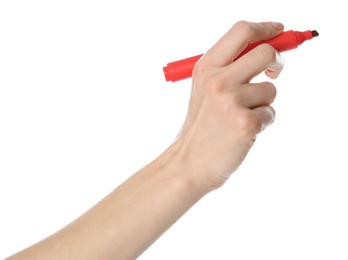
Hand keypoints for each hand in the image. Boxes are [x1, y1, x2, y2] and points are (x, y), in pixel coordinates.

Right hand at [173, 21, 284, 191]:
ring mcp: (232, 101)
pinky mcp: (246, 122)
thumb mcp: (205, 89)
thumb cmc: (201, 126)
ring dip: (263, 103)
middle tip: (274, 73)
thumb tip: (267, 49)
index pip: (242, 32)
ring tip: (241, 117)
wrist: (190, 161)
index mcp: (206, 68)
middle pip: (265, 53)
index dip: (265, 28)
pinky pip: (271, 113)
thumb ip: (230, 68)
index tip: (278, 30)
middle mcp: (218, 80)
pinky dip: (262, 123)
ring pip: (271, 89)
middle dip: (277, 62)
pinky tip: (242, 132)